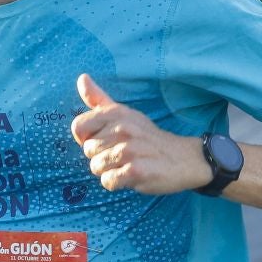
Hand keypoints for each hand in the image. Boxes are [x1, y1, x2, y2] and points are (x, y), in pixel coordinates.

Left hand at [70, 74, 209, 194]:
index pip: (78, 127)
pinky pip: (108, 181)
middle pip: (87, 150)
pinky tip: (130, 176)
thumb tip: (81, 78)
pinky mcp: (135, 170)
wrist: (183, 158)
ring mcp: (129, 150)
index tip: (104, 140)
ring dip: (109, 171)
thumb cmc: (148, 137)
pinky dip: (116, 183)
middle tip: (122, 155)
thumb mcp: (125, 113)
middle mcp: (122, 128)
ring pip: (95, 167)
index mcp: (116, 113)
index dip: (86, 138)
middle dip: (101, 156)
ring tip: (127, 164)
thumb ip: (99, 99)